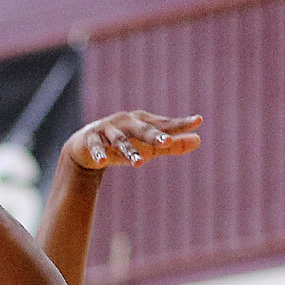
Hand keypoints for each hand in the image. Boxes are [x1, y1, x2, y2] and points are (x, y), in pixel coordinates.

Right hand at [68, 111, 202, 169]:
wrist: (86, 146)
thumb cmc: (126, 143)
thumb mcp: (150, 146)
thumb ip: (173, 145)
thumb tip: (199, 140)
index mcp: (142, 121)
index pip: (164, 124)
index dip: (179, 124)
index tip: (197, 121)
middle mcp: (126, 122)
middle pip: (142, 130)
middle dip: (154, 136)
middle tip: (168, 141)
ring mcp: (107, 130)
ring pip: (120, 141)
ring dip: (129, 151)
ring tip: (139, 163)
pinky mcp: (90, 139)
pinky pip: (96, 147)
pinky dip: (100, 153)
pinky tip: (103, 161)